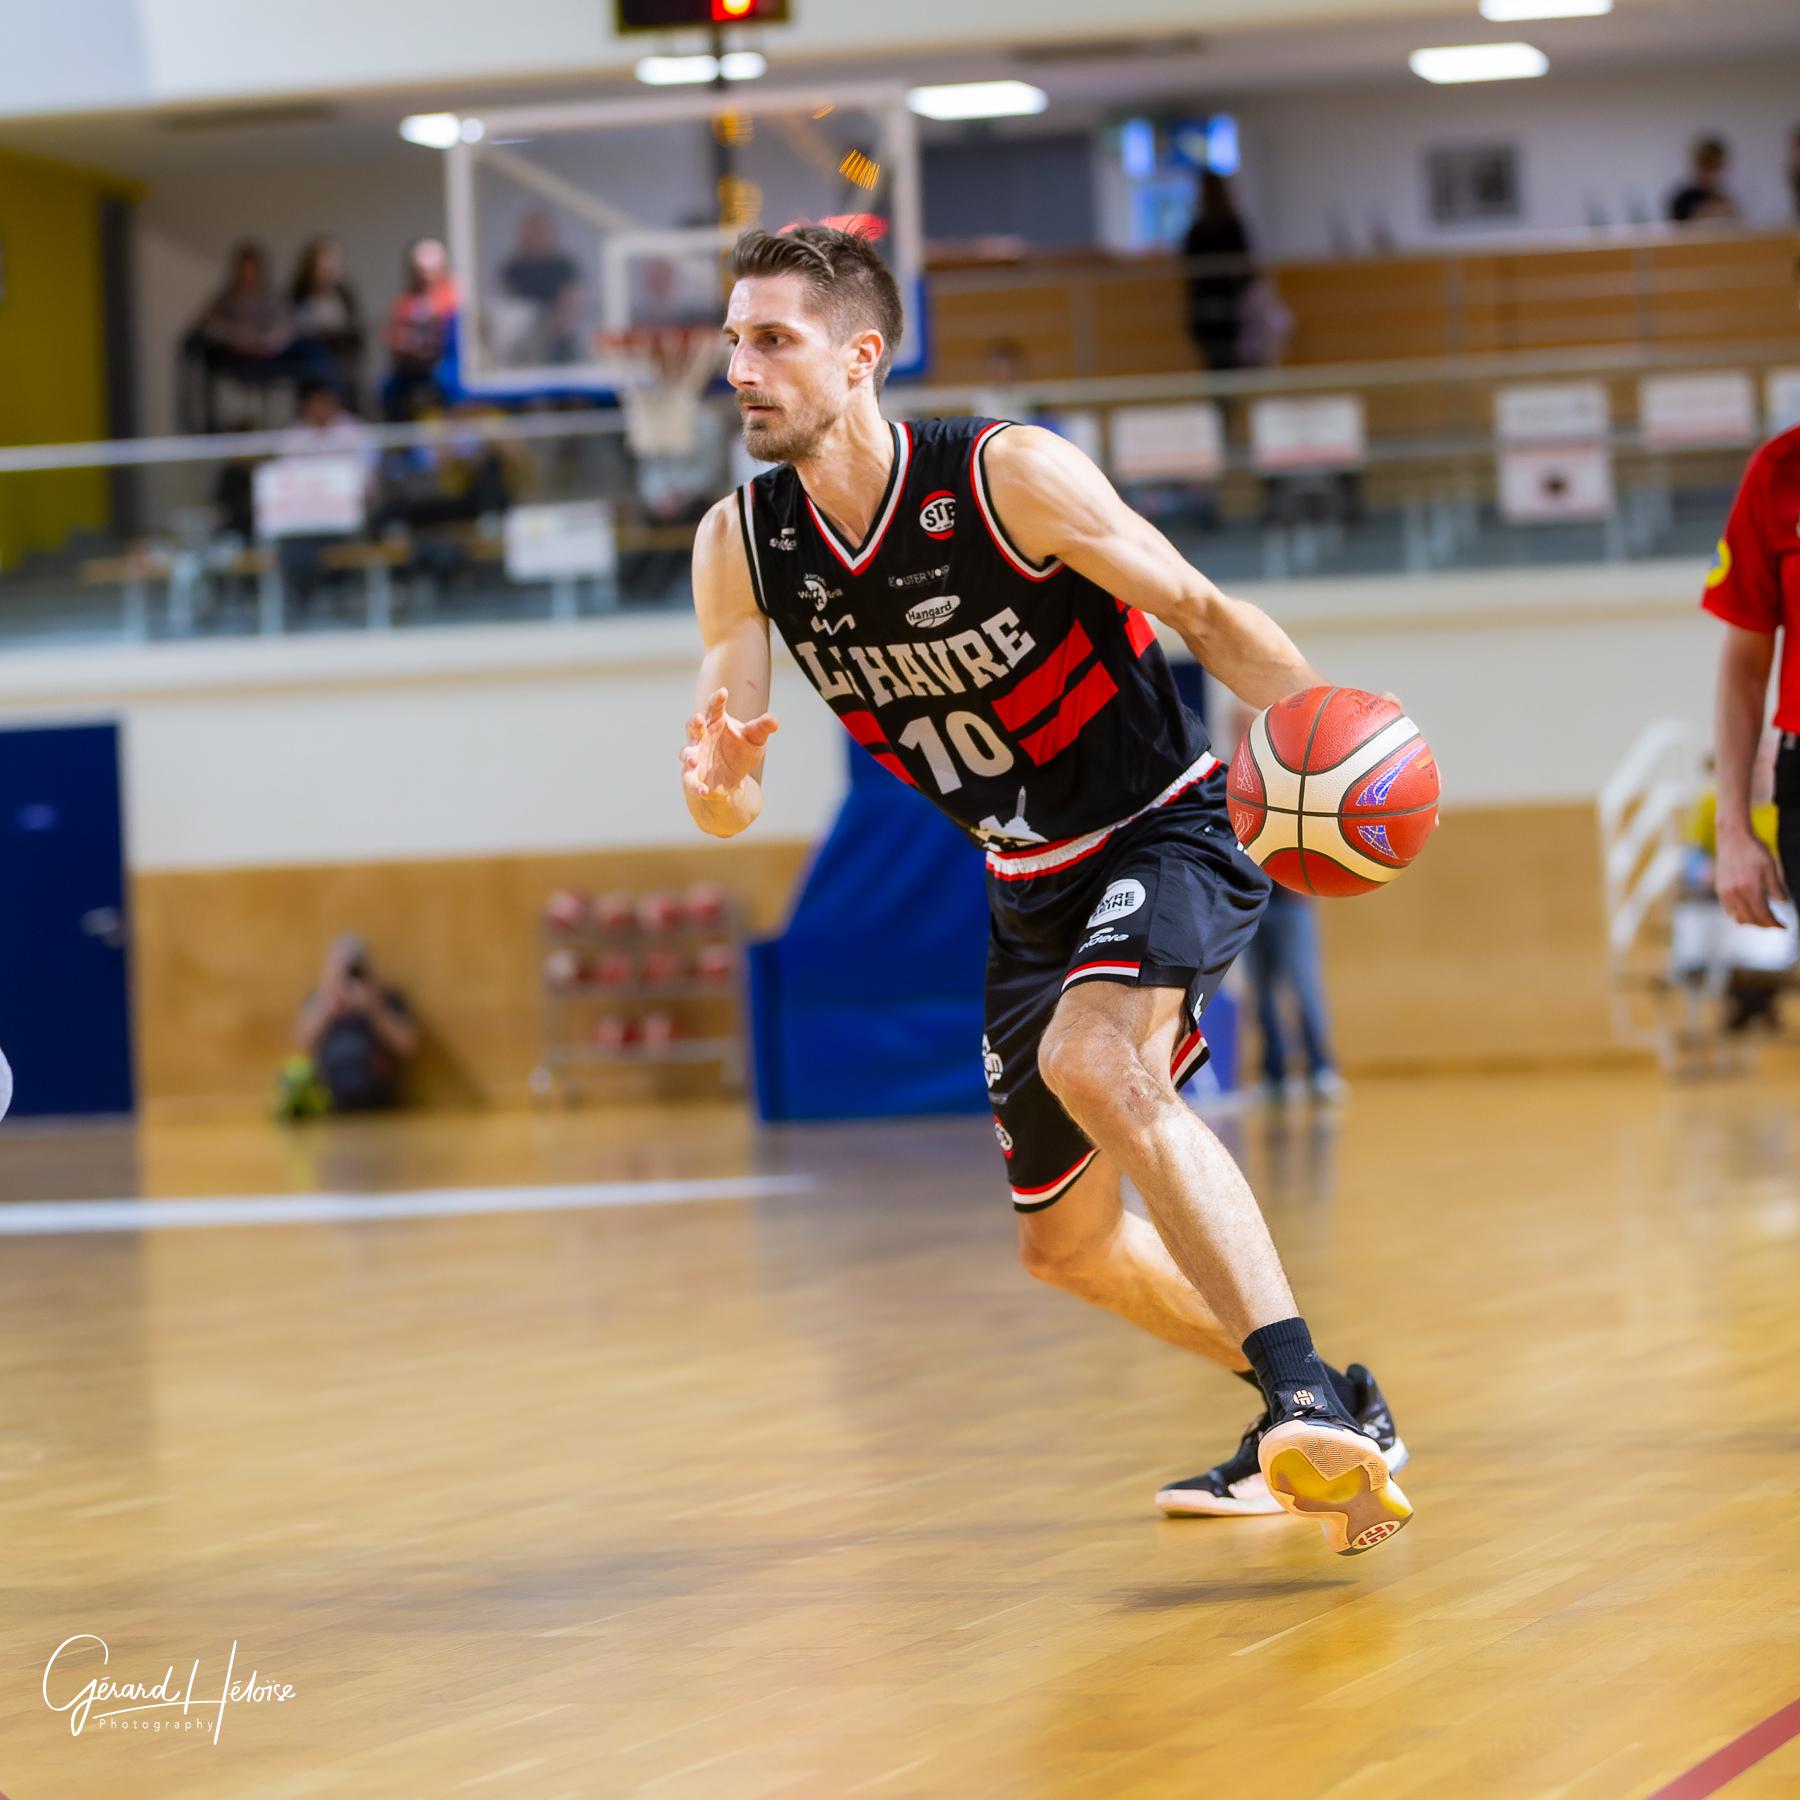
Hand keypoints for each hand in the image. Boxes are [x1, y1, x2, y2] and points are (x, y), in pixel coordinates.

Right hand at [680, 688, 778, 803]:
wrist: (732, 780)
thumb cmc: (740, 752)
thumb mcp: (755, 739)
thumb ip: (762, 728)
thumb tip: (774, 720)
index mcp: (715, 722)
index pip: (714, 708)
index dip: (717, 700)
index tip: (723, 692)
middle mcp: (701, 737)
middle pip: (694, 727)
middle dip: (694, 723)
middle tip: (698, 719)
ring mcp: (695, 756)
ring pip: (687, 754)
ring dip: (689, 757)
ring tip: (694, 761)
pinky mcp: (692, 776)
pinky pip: (690, 780)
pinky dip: (695, 785)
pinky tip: (703, 790)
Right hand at [1716, 830, 1789, 927]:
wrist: (1732, 837)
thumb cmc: (1753, 849)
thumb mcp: (1770, 867)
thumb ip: (1776, 887)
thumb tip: (1783, 902)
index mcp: (1749, 888)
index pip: (1763, 914)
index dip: (1774, 923)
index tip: (1783, 926)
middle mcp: (1734, 893)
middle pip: (1750, 919)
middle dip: (1764, 924)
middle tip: (1775, 924)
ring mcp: (1724, 892)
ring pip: (1738, 918)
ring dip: (1751, 921)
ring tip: (1762, 918)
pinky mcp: (1719, 889)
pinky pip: (1729, 910)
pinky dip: (1740, 914)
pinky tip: (1749, 909)